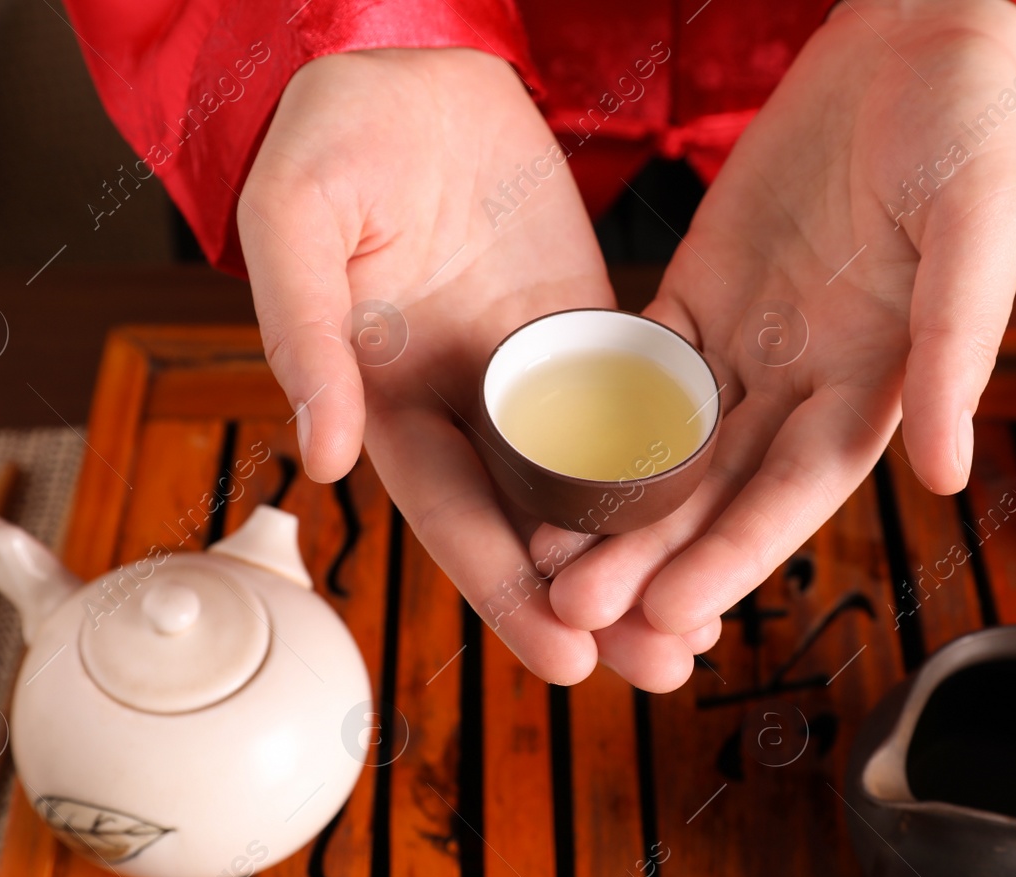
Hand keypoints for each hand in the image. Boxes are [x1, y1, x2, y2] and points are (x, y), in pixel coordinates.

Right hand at [240, 48, 716, 687]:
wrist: (409, 69)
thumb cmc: (332, 139)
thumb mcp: (297, 223)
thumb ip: (303, 334)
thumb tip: (321, 459)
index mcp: (392, 401)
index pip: (453, 518)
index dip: (505, 591)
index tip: (565, 658)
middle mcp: (469, 406)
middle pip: (535, 527)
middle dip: (593, 603)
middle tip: (662, 668)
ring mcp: (534, 372)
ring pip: (595, 485)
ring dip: (644, 556)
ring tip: (701, 625)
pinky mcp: (591, 330)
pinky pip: (640, 405)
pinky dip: (672, 467)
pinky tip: (718, 515)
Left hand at [535, 0, 1015, 647]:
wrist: (916, 32)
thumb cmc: (968, 126)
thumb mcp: (979, 229)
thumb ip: (956, 349)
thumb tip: (945, 474)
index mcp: (874, 380)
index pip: (793, 491)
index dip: (733, 555)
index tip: (672, 611)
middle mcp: (803, 377)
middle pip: (716, 488)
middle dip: (650, 555)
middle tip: (574, 607)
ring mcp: (747, 338)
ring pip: (668, 443)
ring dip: (610, 505)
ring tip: (543, 557)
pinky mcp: (700, 290)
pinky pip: (640, 363)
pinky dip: (594, 413)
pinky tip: (541, 456)